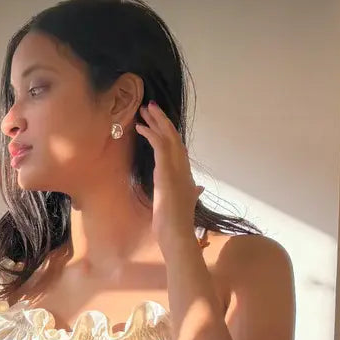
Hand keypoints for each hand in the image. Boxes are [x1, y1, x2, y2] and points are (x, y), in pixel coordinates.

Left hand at [134, 100, 204, 250]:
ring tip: (144, 109)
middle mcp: (183, 167)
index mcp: (186, 173)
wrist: (176, 232)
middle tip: (150, 106)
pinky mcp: (166, 171)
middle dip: (161, 120)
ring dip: (156, 121)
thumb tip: (199, 189)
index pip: (178, 146)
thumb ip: (193, 193)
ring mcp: (176, 168)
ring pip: (168, 136)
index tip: (159, 121)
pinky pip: (159, 146)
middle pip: (174, 136)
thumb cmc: (177, 222)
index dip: (169, 131)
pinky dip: (150, 134)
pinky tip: (141, 127)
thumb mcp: (185, 203)